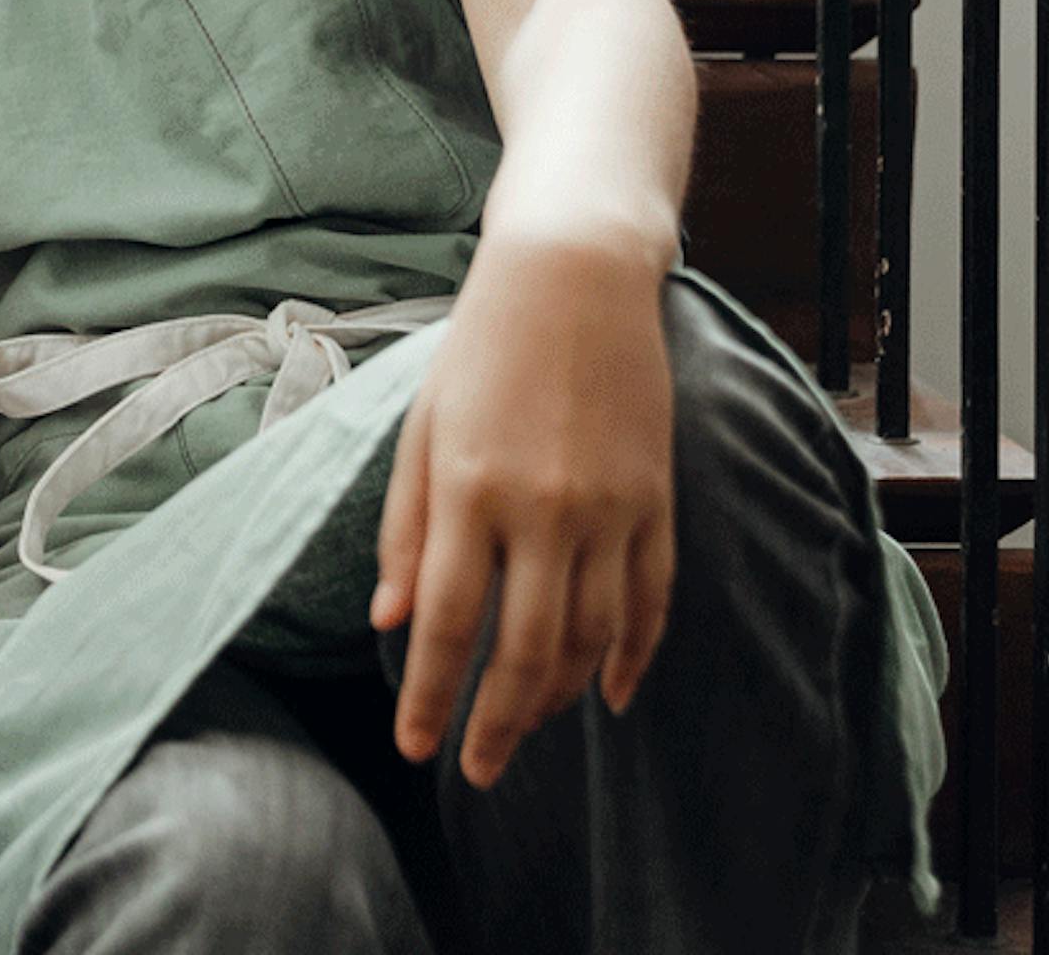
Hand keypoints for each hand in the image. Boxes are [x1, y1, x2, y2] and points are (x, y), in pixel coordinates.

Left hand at [371, 228, 677, 787]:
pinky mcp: (657, 499)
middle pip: (525, 650)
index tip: (415, 749)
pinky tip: (610, 696)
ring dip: (558, 698)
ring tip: (525, 729)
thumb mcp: (422, 429)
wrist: (573, 277)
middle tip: (476, 771)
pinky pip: (652, 600)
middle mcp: (543, 508)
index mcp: (470, 489)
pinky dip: (634, 657)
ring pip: (593, 638)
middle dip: (497, 723)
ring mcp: (610, 508)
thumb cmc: (480, 350)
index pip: (448, 623)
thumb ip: (407, 529)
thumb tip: (391, 622)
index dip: (432, 697)